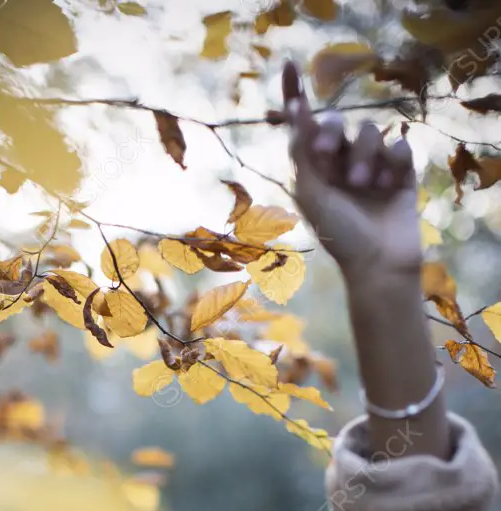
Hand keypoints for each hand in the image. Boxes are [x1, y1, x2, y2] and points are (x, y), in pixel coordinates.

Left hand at [282, 61, 421, 281]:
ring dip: (363, 158)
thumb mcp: (311, 192)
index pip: (306, 124)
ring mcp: (372, 166)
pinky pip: (398, 147)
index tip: (290, 66)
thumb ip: (302, 150)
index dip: (298, 95)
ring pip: (370, 133)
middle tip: (326, 156)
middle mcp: (341, 163)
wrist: (377, 264)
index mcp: (314, 169)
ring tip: (362, 187)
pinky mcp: (401, 171)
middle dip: (332, 133)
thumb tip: (295, 110)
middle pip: (338, 122)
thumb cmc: (338, 234)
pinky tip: (387, 188)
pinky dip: (391, 165)